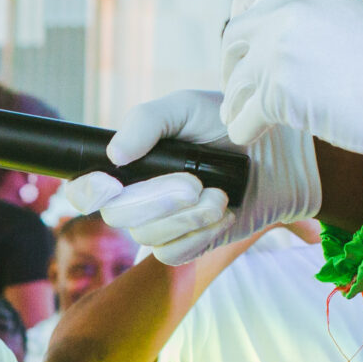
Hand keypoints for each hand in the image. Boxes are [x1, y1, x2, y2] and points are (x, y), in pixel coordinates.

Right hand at [56, 90, 317, 264]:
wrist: (277, 155)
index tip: (108, 186)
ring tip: (219, 195)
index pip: (85, 188)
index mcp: (128, 165)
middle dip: (157, 201)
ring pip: (149, 237)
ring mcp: (162, 224)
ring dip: (187, 217)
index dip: (86, 192)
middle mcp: (138, 197)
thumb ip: (145, 122)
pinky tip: (224, 214)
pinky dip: (201, 234)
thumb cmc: (227, 126)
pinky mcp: (188, 244)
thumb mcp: (185, 108)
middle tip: (194, 183)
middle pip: (118, 216)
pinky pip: (175, 253)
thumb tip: (115, 155)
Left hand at [219, 0, 362, 163]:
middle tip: (243, 83)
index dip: (241, 16)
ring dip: (237, 100)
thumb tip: (284, 40)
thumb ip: (311, 20)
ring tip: (245, 113)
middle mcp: (286, 13)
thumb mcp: (351, 19)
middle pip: (232, 36)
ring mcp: (277, 52)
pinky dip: (244, 130)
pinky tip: (254, 134)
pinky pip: (242, 118)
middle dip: (233, 63)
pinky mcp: (276, 94)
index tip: (246, 39)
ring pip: (234, 81)